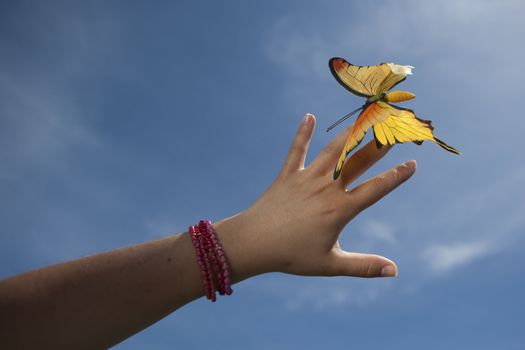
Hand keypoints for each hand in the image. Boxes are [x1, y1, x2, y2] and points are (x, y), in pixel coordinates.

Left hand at [215, 113, 415, 279]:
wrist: (253, 243)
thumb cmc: (291, 256)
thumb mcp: (330, 265)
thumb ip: (364, 266)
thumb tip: (394, 271)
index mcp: (340, 209)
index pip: (376, 189)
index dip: (396, 176)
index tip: (413, 163)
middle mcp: (326, 188)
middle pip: (358, 162)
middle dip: (379, 145)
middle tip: (394, 127)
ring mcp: (306, 179)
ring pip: (332, 151)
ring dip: (350, 134)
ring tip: (364, 118)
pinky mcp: (287, 176)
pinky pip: (297, 151)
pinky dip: (303, 134)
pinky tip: (308, 116)